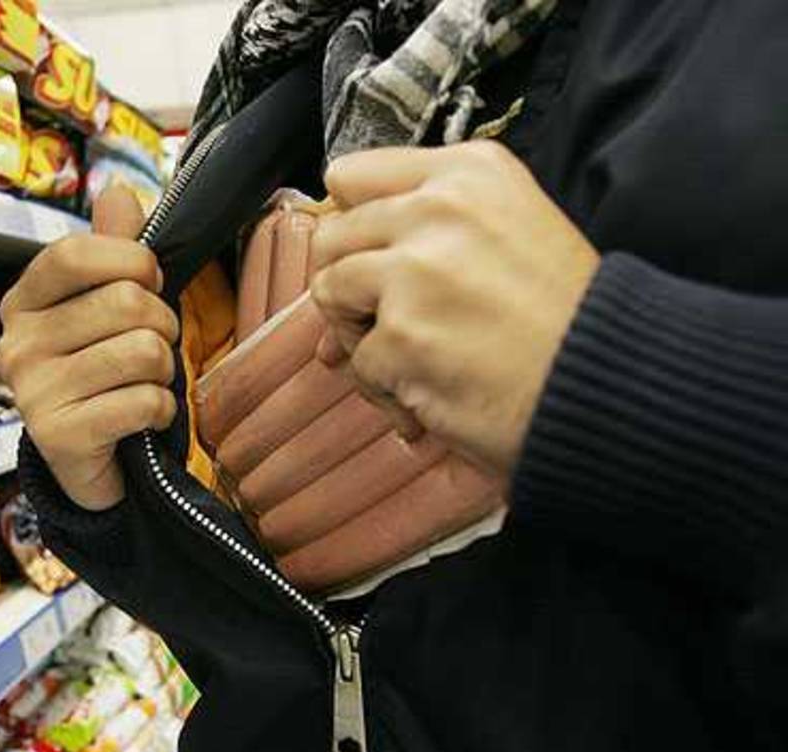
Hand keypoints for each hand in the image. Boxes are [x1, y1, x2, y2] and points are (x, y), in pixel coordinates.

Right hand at [0, 187, 178, 510]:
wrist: (85, 464)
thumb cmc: (100, 375)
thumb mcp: (101, 307)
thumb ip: (110, 250)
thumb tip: (119, 192)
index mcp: (22, 304)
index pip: (74, 254)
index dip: (130, 259)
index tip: (150, 281)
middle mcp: (16, 345)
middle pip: (125, 303)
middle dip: (163, 324)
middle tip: (155, 346)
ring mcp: (33, 393)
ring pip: (143, 352)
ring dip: (165, 370)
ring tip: (148, 382)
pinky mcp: (60, 437)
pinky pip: (144, 402)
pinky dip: (162, 410)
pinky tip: (144, 418)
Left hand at [310, 140, 599, 473]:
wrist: (606, 380)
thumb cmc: (564, 315)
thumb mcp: (513, 223)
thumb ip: (434, 218)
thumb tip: (340, 243)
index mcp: (467, 172)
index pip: (352, 176)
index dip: (352, 223)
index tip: (370, 256)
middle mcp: (437, 209)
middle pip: (332, 236)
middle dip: (349, 284)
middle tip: (386, 320)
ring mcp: (415, 272)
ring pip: (330, 292)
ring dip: (358, 334)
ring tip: (409, 355)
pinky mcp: (402, 335)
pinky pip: (358, 362)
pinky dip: (386, 387)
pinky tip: (429, 393)